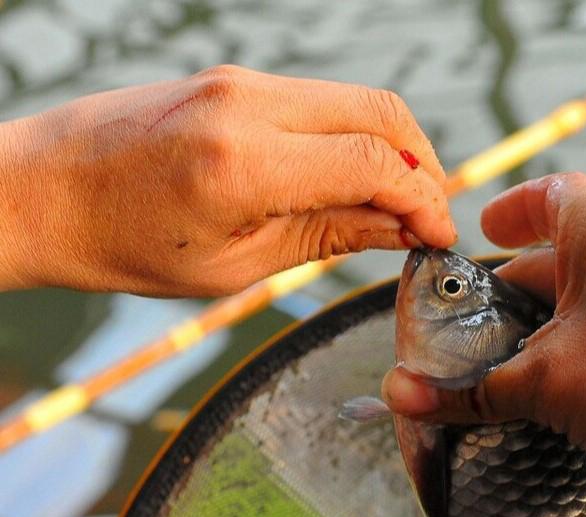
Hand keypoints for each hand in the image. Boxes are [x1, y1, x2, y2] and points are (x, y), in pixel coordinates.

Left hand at [0, 65, 454, 295]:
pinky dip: (353, 135)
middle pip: (383, 112)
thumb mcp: (236, 264)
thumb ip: (328, 237)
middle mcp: (247, 105)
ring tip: (394, 203)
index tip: (439, 237)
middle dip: (424, 164)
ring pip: (357, 99)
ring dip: (393, 147)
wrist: (42, 191)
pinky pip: (321, 99)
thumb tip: (401, 229)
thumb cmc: (123, 244)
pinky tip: (351, 178)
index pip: (375, 163)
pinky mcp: (234, 79)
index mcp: (243, 164)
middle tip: (428, 216)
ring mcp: (240, 82)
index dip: (425, 201)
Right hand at [382, 172, 585, 475]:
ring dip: (567, 311)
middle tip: (492, 314)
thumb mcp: (545, 383)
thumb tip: (400, 397)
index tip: (487, 229)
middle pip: (575, 244)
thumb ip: (471, 388)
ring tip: (531, 352)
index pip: (550, 194)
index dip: (511, 211)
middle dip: (529, 279)